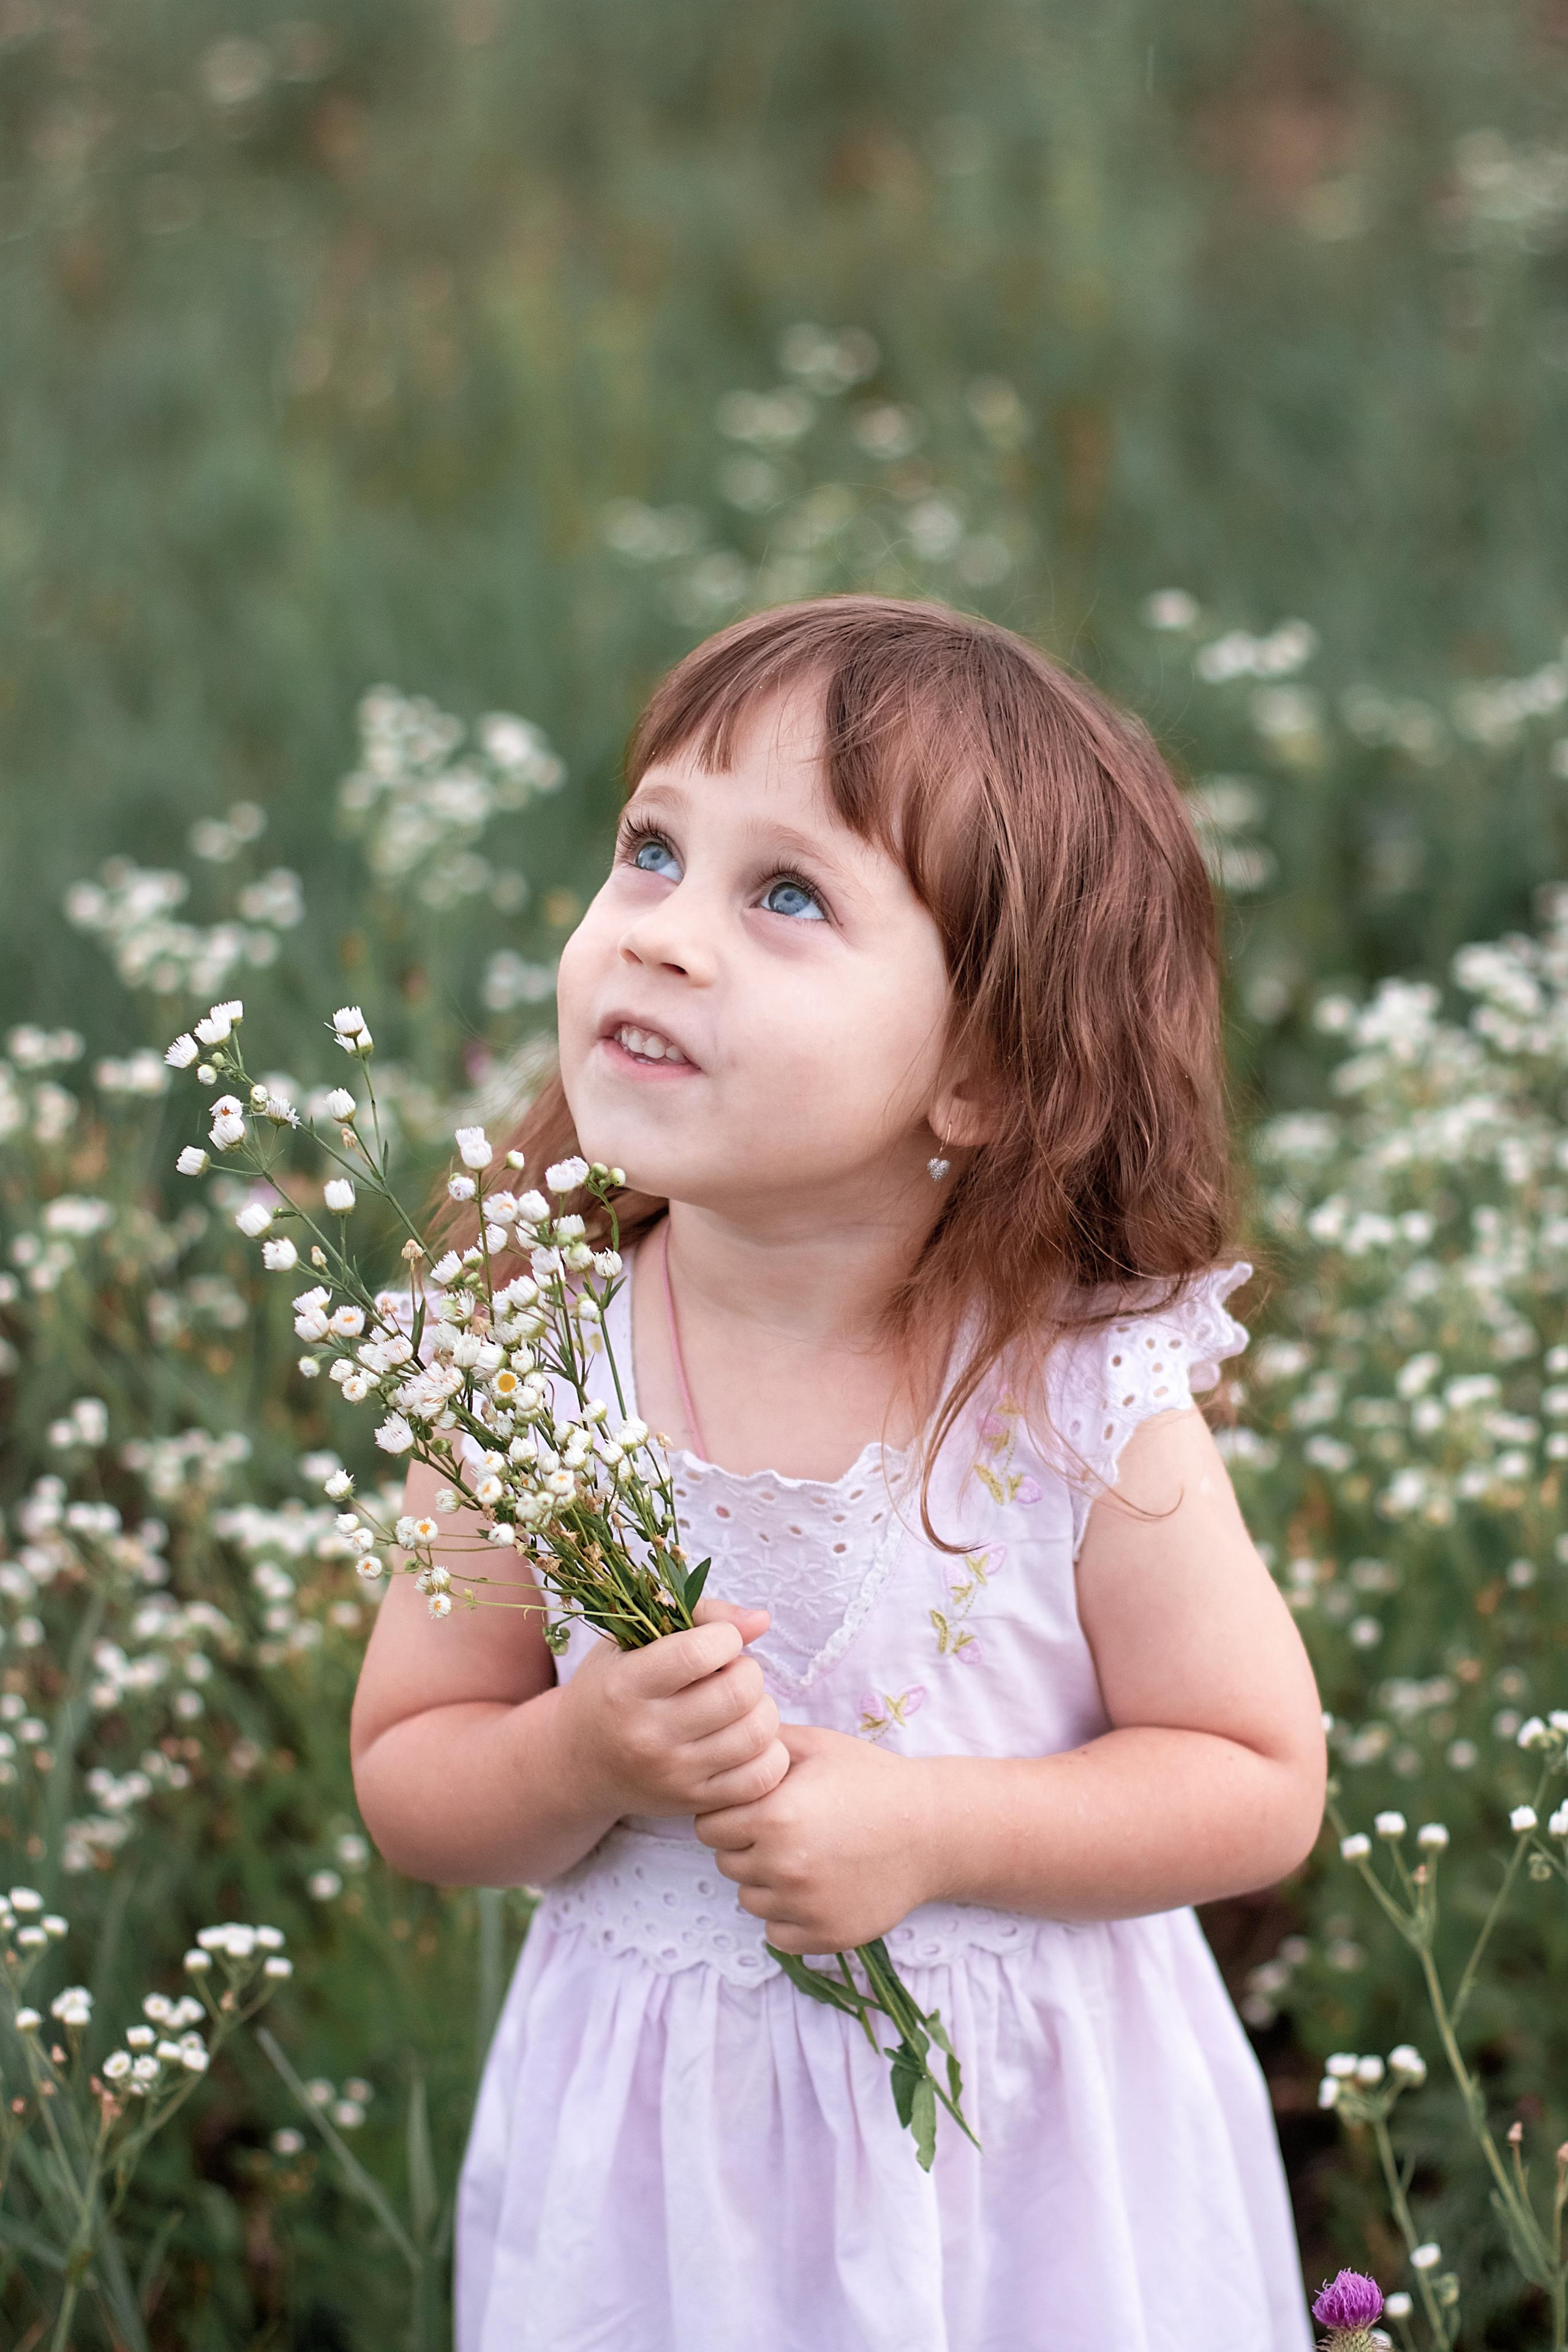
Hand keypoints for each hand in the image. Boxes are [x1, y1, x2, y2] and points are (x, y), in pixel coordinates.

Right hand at [558, 1596, 790, 1819]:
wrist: (579, 1763)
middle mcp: (647, 1735)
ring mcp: (673, 1775)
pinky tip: (746, 1737)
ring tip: (740, 1706)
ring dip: (762, 1709)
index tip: (719, 1641)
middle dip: (748, 1672)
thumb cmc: (612, 1688)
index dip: (725, 1637)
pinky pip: (761, 1777)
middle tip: (732, 1673)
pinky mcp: (694, 1802)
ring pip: (756, 1735)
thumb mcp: (632, 1640)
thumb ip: (697, 1616)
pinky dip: (768, 1752)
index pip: (698, 1653)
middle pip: (738, 1694)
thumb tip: (761, 1619)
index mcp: (625, 1687)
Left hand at [694, 1723, 936, 1953]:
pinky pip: (776, 1933)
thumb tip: (723, 1742)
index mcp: (773, 1816)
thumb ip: (763, 1743)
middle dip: (747, 1846)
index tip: (759, 1806)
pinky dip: (789, 1915)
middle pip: (726, 1863)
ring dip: (767, 1881)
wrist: (932, 1829)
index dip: (730, 1813)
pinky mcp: (824, 1936)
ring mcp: (803, 1907)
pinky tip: (817, 1887)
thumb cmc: (873, 1780)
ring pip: (750, 1899)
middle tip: (787, 1829)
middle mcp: (782, 1866)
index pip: (708, 1826)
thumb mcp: (818, 1745)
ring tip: (807, 1855)